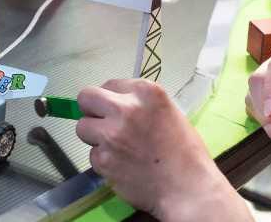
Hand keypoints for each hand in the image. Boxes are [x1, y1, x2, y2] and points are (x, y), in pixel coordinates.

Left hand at [76, 79, 237, 218]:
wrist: (187, 187)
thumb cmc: (185, 151)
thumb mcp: (168, 112)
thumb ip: (140, 103)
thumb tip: (115, 104)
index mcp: (145, 92)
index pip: (109, 84)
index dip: (111, 99)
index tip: (116, 110)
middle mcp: (125, 109)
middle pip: (86, 97)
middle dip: (91, 110)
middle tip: (102, 123)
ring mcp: (111, 134)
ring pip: (83, 127)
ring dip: (95, 136)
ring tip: (115, 147)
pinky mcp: (103, 159)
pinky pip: (92, 154)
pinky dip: (104, 160)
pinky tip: (122, 165)